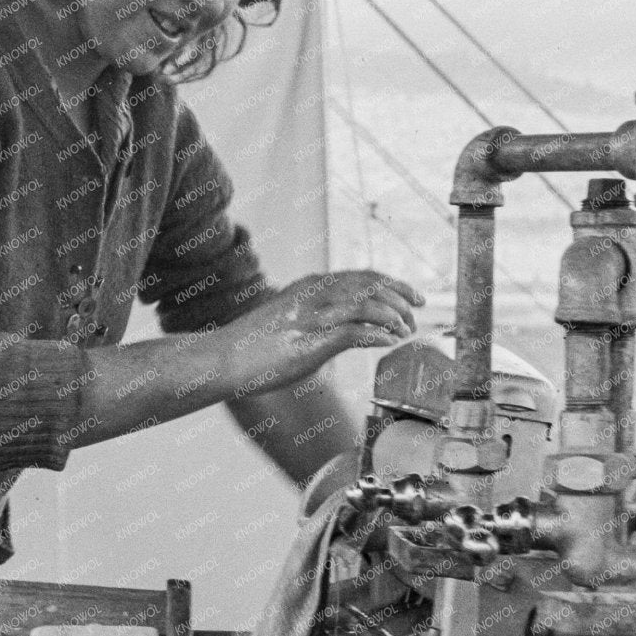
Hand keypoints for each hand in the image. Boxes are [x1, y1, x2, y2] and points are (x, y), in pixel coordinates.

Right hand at [220, 270, 423, 397]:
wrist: (219, 360)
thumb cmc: (253, 346)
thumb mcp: (291, 322)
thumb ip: (321, 319)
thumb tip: (353, 330)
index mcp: (308, 287)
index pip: (362, 276)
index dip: (393, 284)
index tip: (413, 297)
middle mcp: (312, 295)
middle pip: (369, 285)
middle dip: (400, 298)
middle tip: (415, 316)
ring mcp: (309, 317)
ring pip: (365, 304)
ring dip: (392, 317)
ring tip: (404, 331)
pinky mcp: (307, 342)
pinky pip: (352, 332)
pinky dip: (376, 335)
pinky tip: (387, 342)